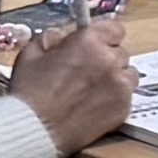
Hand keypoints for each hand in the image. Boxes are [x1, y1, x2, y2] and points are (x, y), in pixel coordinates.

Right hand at [9, 18, 135, 151]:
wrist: (35, 129)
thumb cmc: (29, 92)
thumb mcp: (31, 53)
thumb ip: (51, 38)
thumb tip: (62, 35)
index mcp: (89, 41)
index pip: (114, 28)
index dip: (104, 36)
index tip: (95, 43)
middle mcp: (110, 60)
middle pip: (121, 51)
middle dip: (106, 57)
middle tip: (87, 70)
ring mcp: (121, 85)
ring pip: (128, 74)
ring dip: (115, 77)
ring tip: (93, 89)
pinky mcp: (124, 108)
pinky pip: (127, 95)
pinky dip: (115, 97)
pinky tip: (95, 104)